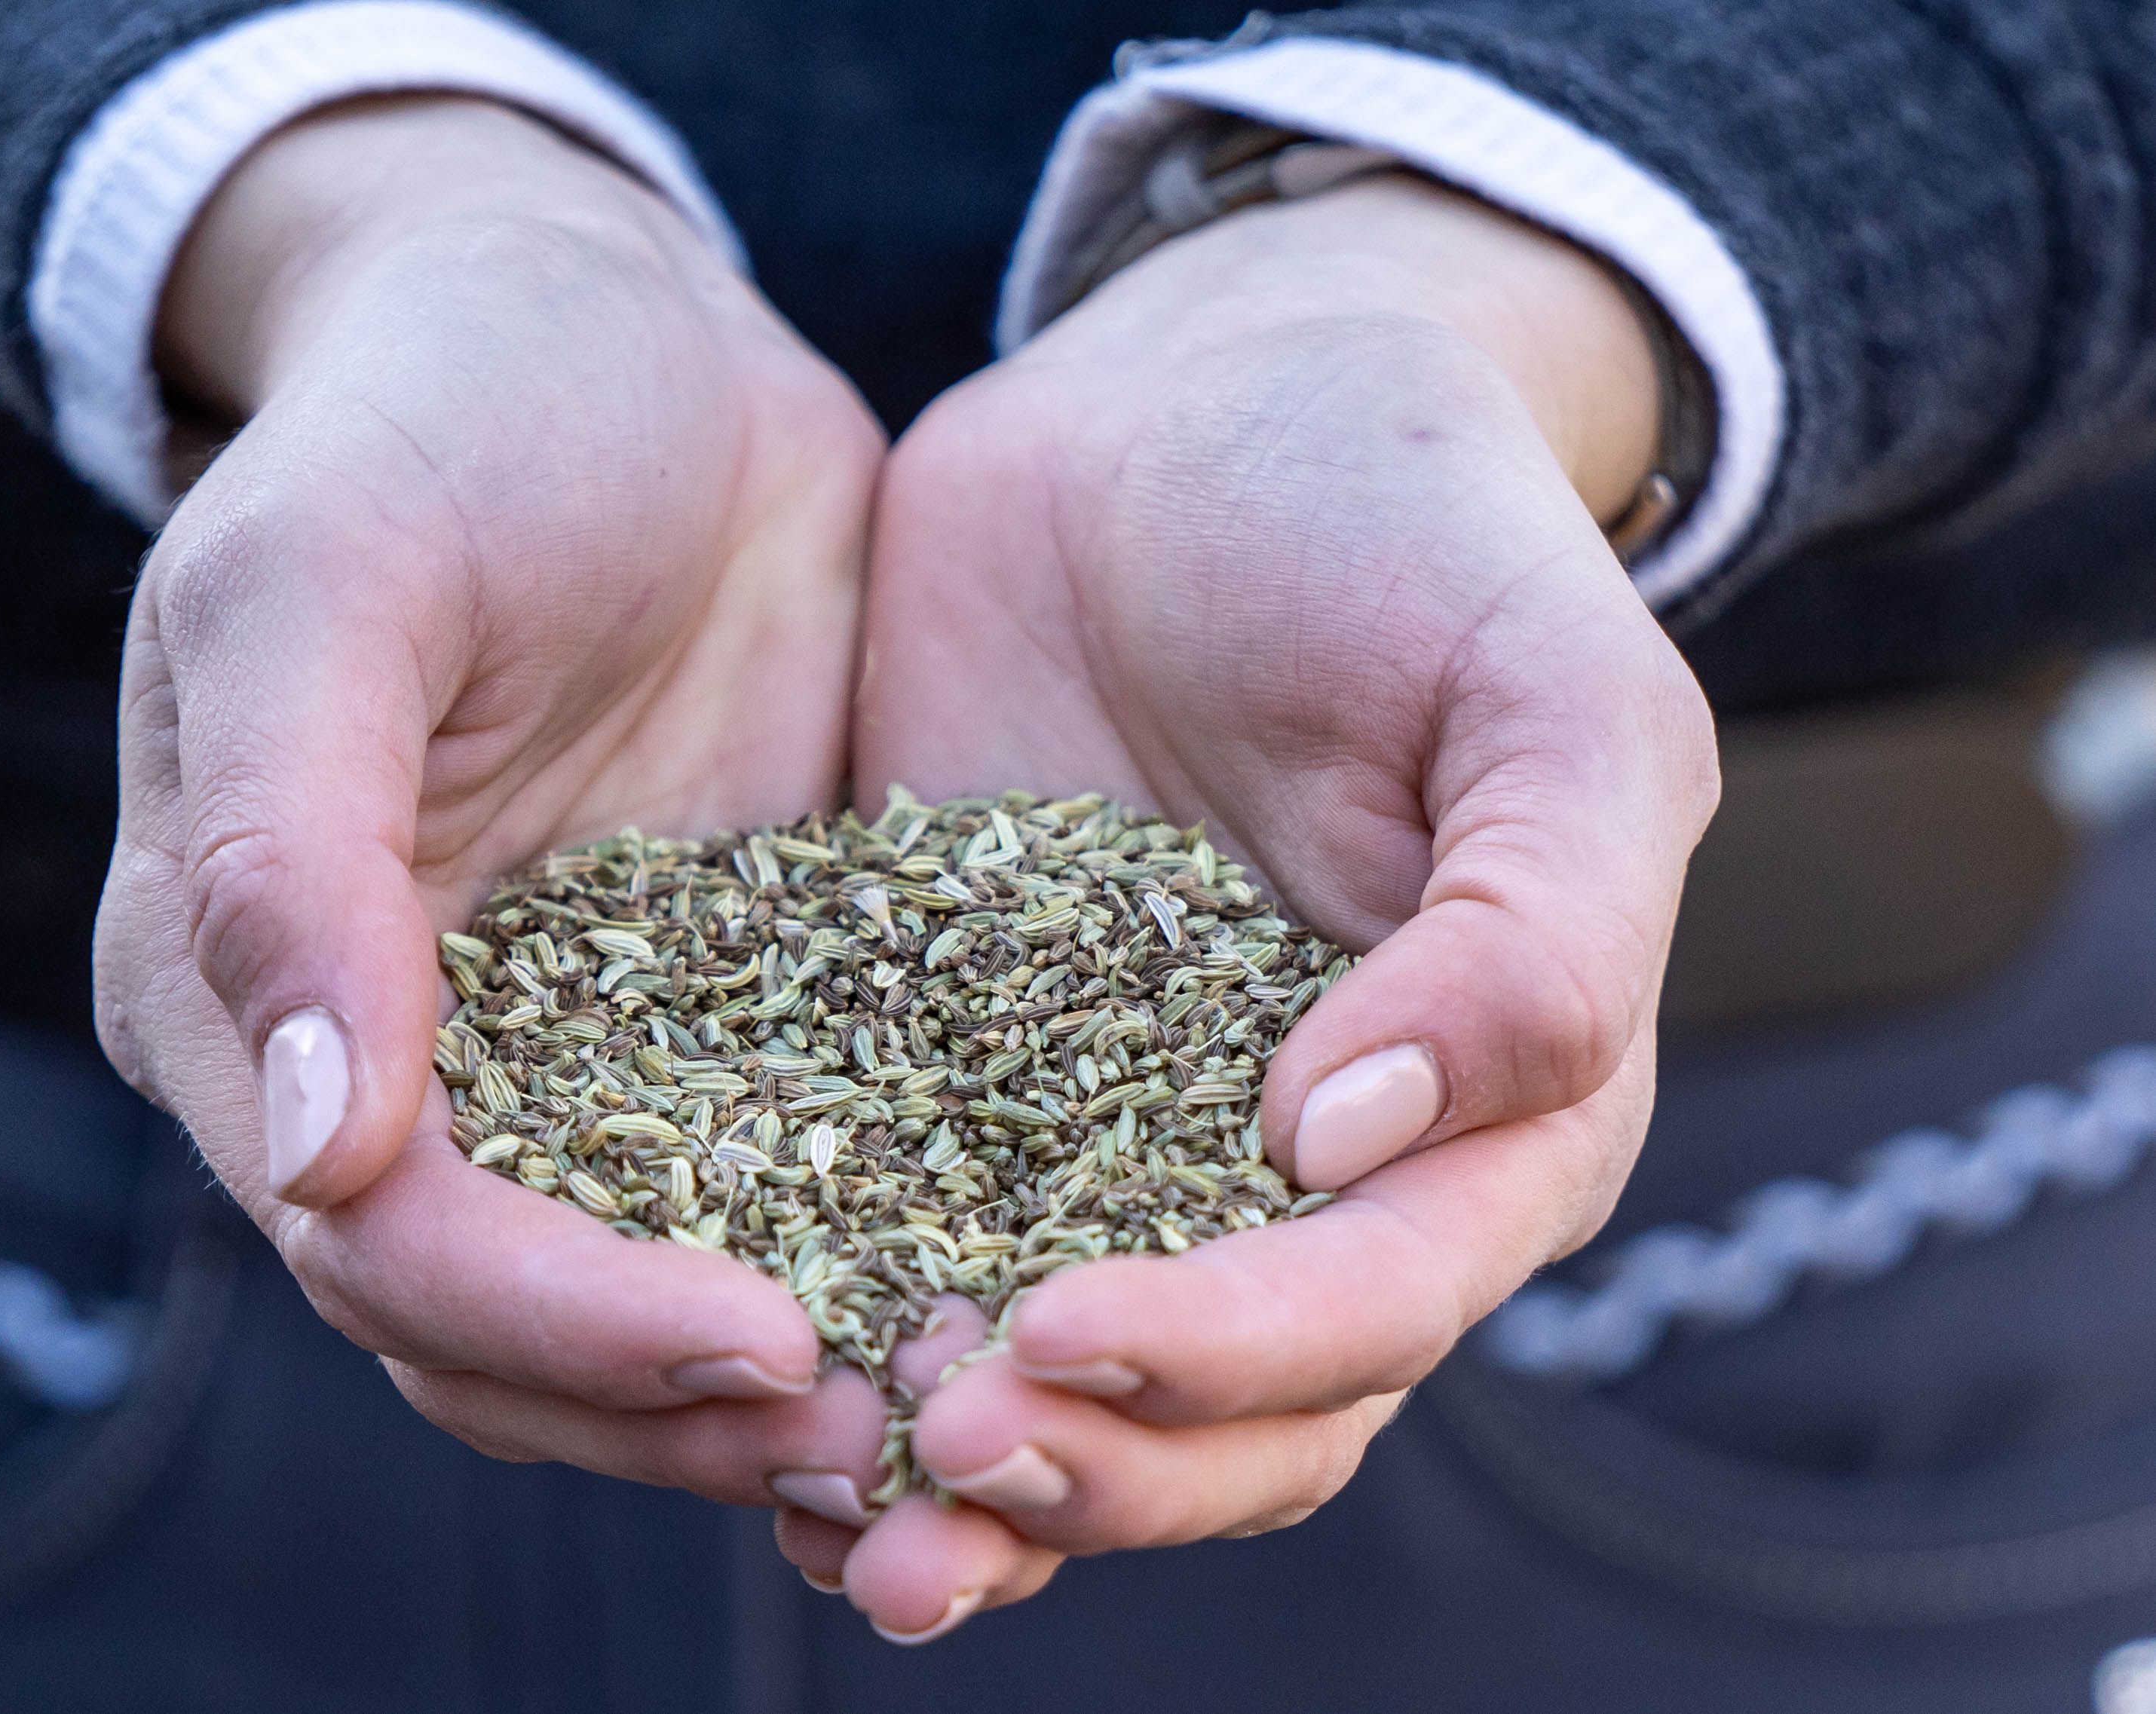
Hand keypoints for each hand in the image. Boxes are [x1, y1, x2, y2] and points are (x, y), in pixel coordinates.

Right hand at [93, 97, 901, 1497]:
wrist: (610, 331)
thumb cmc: (440, 414)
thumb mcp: (329, 578)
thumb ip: (290, 851)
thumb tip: (305, 1142)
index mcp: (244, 993)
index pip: (387, 1241)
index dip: (556, 1320)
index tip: (754, 1338)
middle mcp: (393, 1066)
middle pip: (510, 1336)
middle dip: (679, 1411)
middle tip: (888, 1440)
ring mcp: (564, 1053)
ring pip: (642, 1303)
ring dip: (780, 1394)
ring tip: (961, 1416)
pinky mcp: (719, 1019)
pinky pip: (783, 1190)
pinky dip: (871, 1268)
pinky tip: (1006, 1304)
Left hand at [814, 173, 1720, 1637]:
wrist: (1203, 408)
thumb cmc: (1411, 528)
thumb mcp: (1551, 696)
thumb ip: (1535, 934)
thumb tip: (1346, 1143)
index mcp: (1487, 1110)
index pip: (1376, 1304)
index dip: (1235, 1356)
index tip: (1065, 1329)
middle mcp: (1306, 1172)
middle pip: (1222, 1414)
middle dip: (1087, 1467)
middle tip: (936, 1459)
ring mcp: (1118, 1132)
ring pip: (1068, 1385)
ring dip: (964, 1485)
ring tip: (830, 1525)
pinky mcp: (960, 1073)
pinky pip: (911, 1251)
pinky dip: (849, 1351)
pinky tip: (747, 1407)